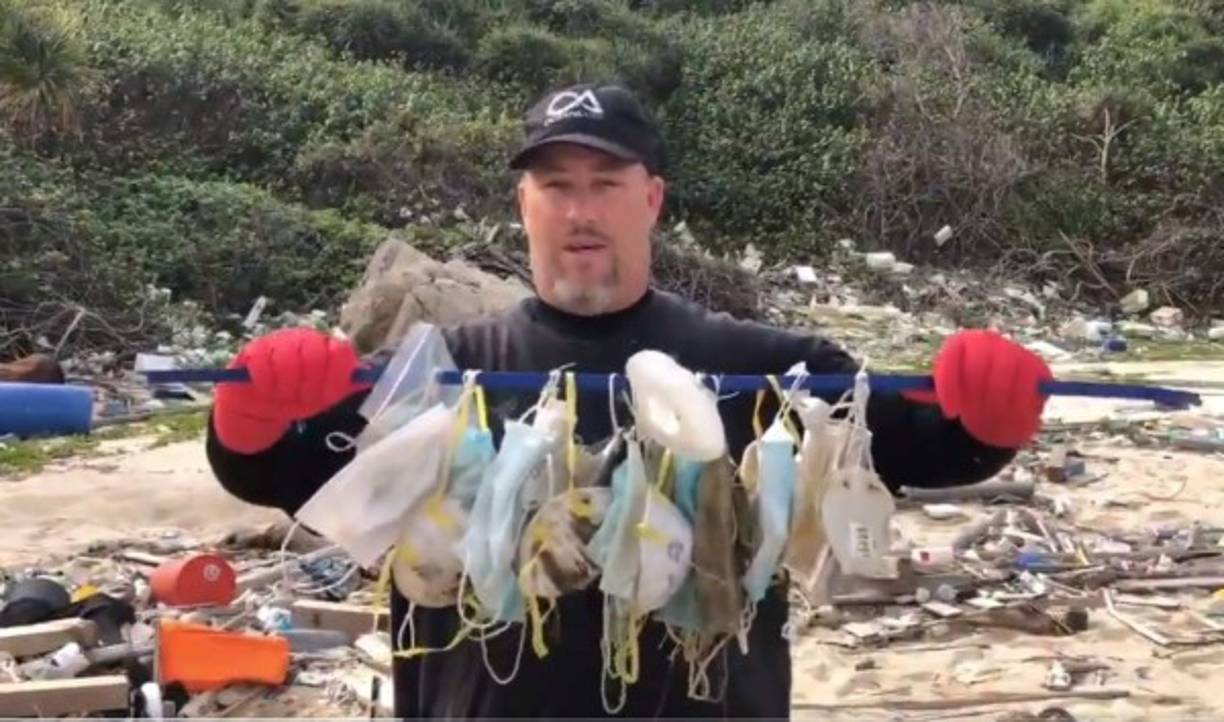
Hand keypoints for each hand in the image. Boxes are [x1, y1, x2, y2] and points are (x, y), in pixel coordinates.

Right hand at [212, 327, 366, 453]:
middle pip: (315, 356)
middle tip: (302, 399)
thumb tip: (370, 377)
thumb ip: (346, 383)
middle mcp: (303, 339)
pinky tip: (266, 391)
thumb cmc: (298, 395)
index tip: (326, 396)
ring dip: (287, 388)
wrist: (261, 404)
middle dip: (309, 386)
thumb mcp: (326, 394)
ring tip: (283, 397)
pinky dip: (266, 384)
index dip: (334, 378)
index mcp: (325, 347)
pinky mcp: (252, 351)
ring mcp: (277, 342)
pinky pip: (261, 364)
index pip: (339, 353)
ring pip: (288, 361)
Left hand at [905, 329, 1051, 448]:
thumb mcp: (939, 394)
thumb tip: (899, 389)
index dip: (950, 386)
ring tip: (986, 416)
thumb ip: (921, 391)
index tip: (949, 411)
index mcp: (962, 343)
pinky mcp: (1037, 369)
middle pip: (982, 364)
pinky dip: (1019, 405)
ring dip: (995, 402)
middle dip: (974, 394)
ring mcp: (1015, 353)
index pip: (953, 357)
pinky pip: (1031, 386)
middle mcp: (990, 342)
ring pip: (1006, 377)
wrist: (995, 407)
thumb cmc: (963, 398)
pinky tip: (1010, 416)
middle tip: (970, 414)